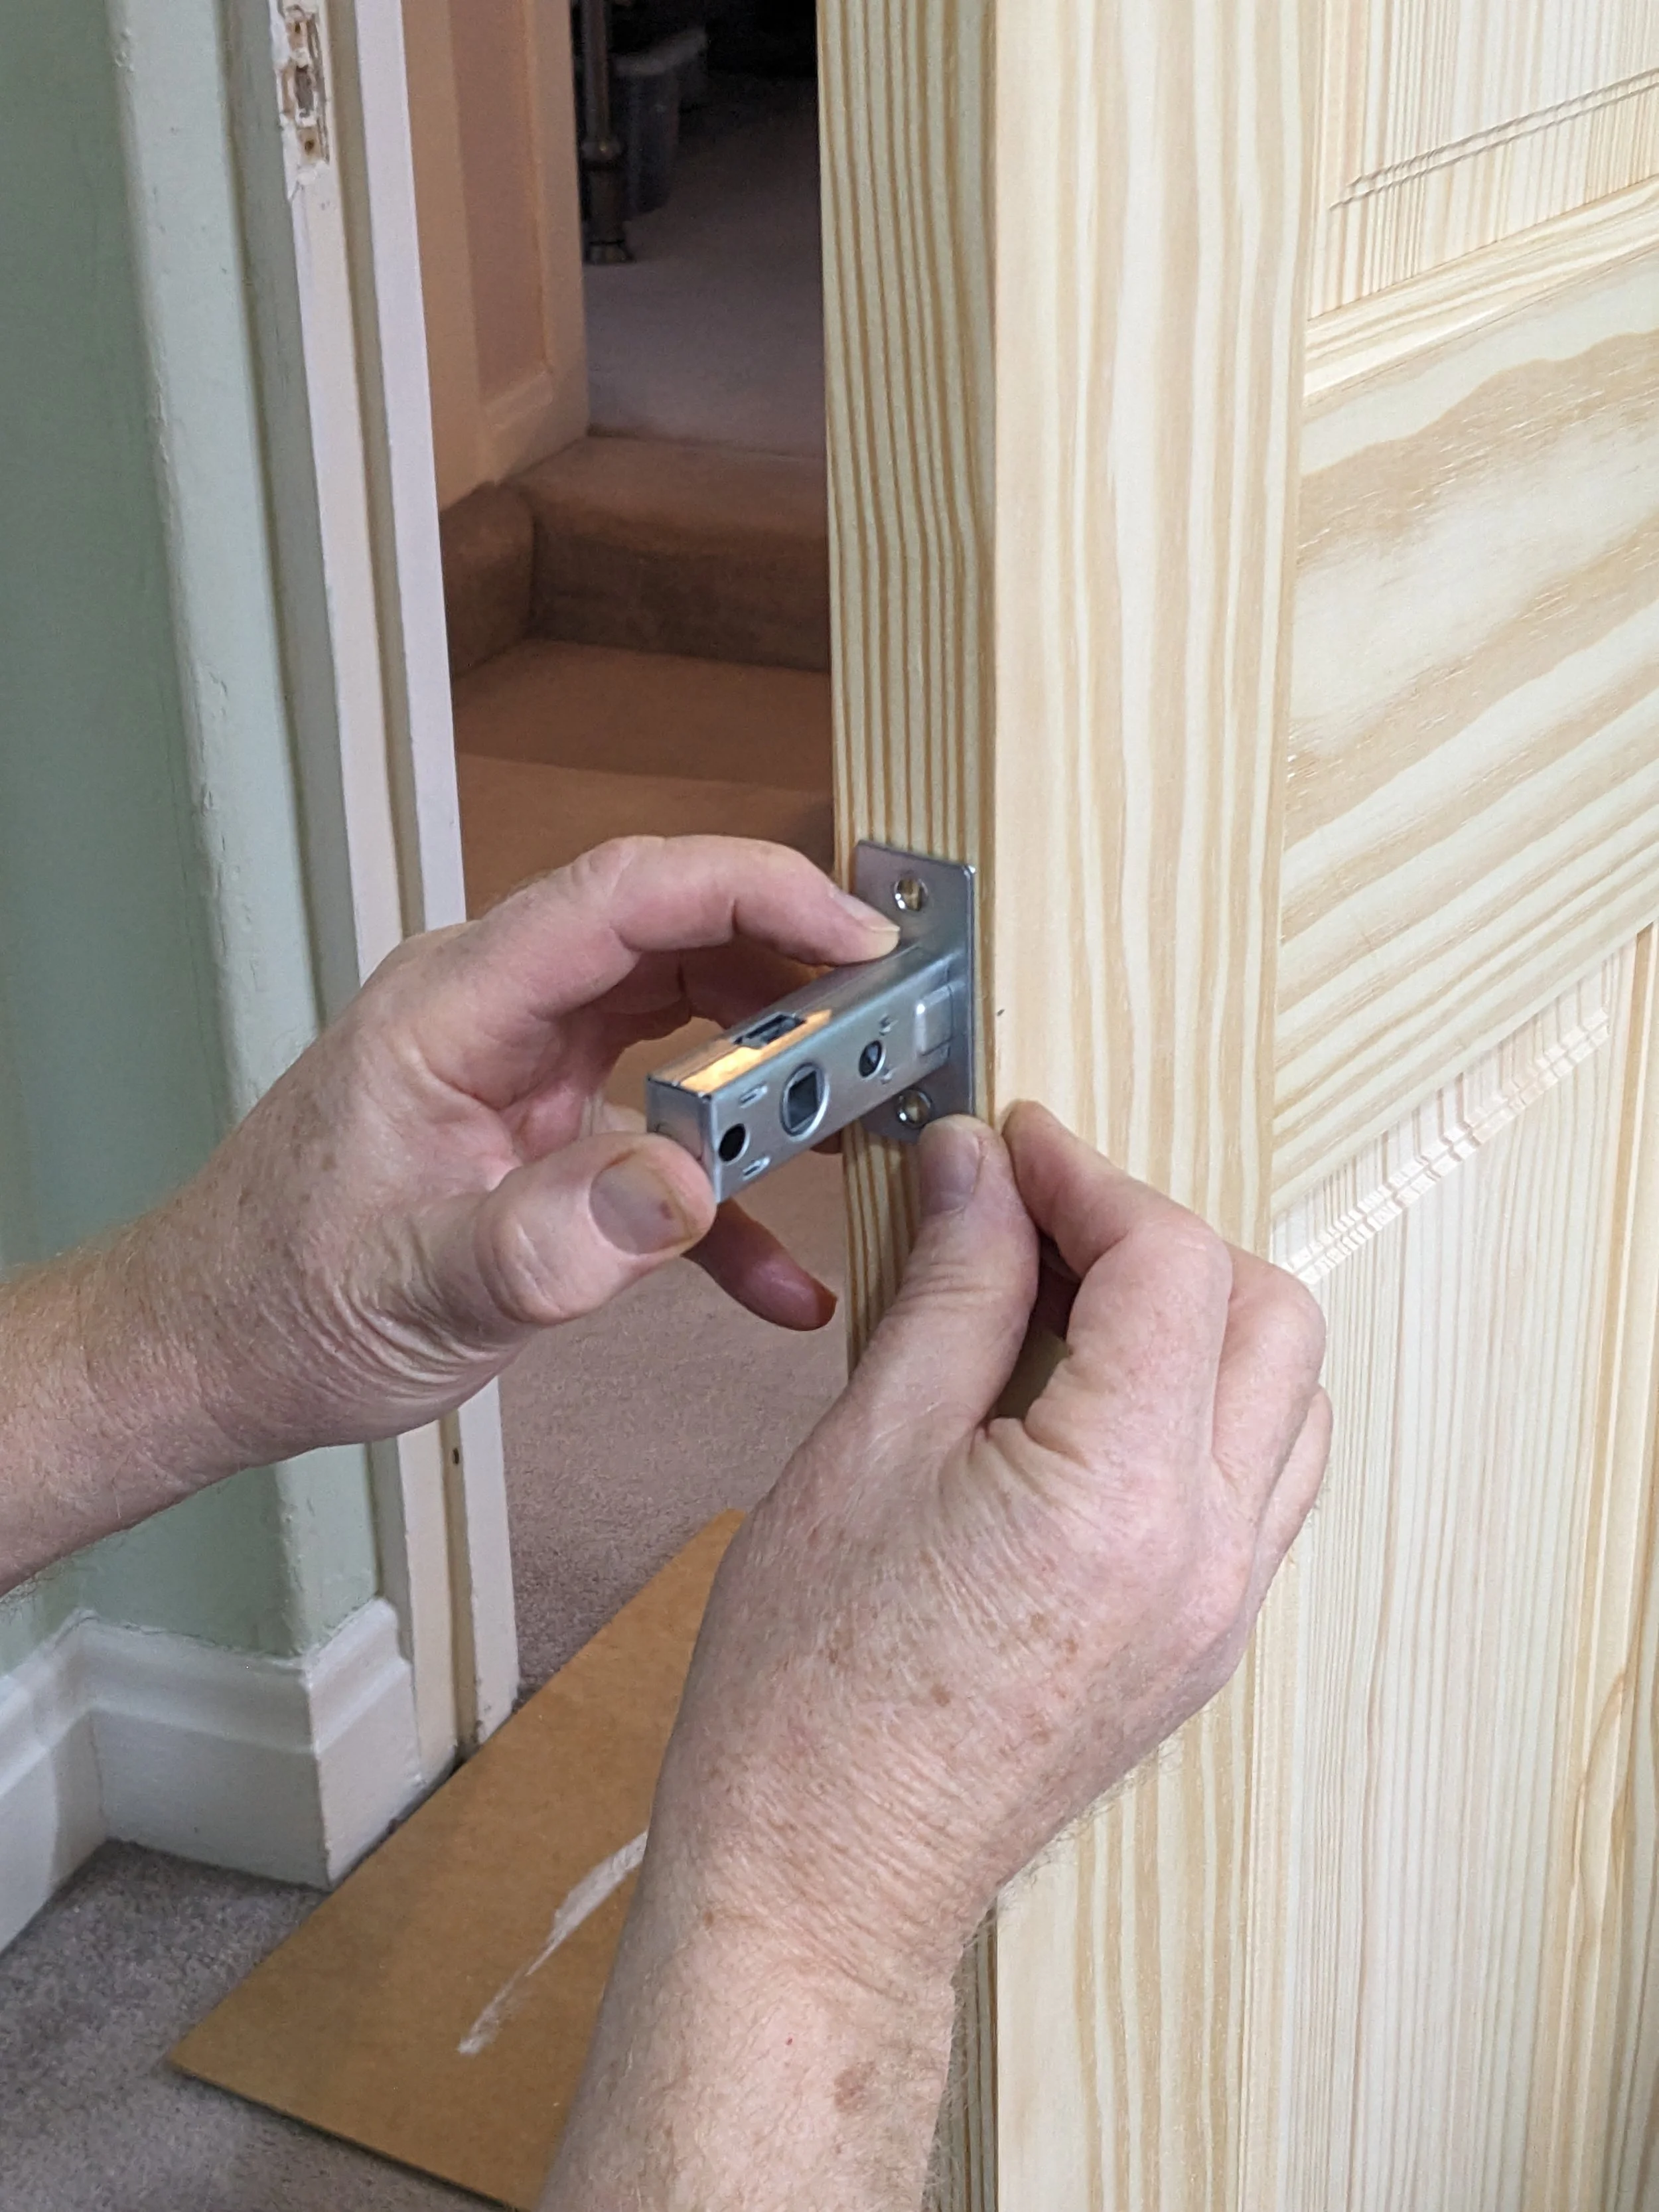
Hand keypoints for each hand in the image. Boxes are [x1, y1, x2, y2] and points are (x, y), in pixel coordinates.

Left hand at [145, 837, 898, 1466]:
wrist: (209, 1352)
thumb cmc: (279, 1305)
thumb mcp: (415, 1289)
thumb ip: (548, 1242)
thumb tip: (688, 1184)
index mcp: (454, 1008)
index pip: (621, 896)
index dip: (752, 889)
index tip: (860, 934)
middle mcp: (497, 1014)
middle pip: (673, 939)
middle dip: (794, 967)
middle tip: (900, 1016)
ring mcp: (526, 1070)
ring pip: (684, 1021)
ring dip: (777, 1064)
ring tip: (869, 1107)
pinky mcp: (546, 1134)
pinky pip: (664, 1137)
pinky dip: (728, 1198)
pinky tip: (783, 1277)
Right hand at [546, 1105, 1329, 2209]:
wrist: (820, 1883)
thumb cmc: (808, 1689)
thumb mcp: (864, 1449)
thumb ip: (951, 1290)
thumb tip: (975, 1169)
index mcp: (1126, 1493)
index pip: (1172, 1264)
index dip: (1089, 1177)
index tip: (1012, 1148)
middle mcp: (1211, 1553)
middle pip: (1269, 1317)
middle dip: (1161, 1239)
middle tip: (1038, 1218)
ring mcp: (1222, 1611)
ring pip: (1287, 1401)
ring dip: (1200, 1320)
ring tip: (1068, 1302)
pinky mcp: (1202, 1648)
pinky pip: (1256, 1483)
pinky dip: (1200, 1405)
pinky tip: (1087, 1401)